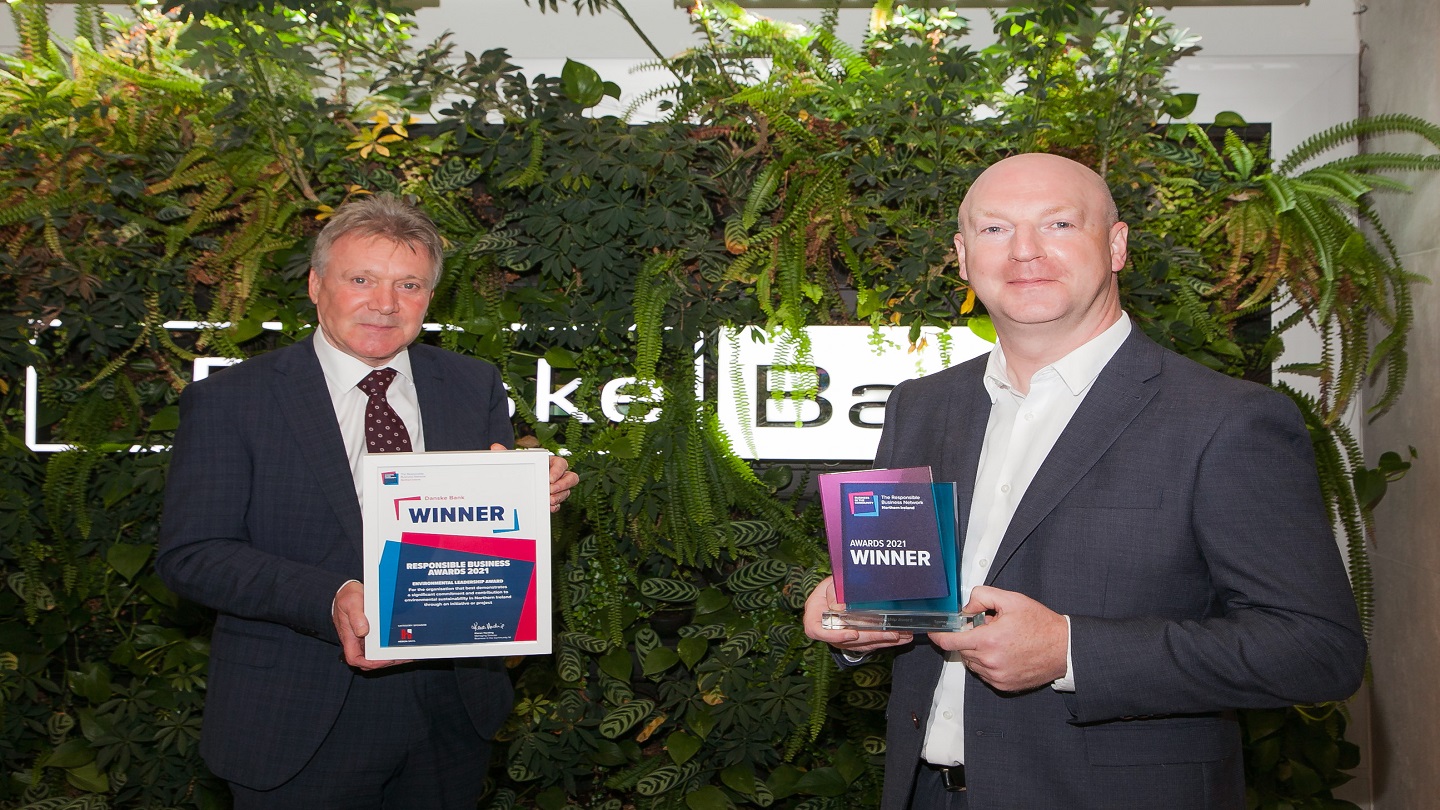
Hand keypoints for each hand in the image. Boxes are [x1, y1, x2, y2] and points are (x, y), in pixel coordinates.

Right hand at [332, 581, 411, 670]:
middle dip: (386, 661)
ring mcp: (366, 637)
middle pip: (370, 659)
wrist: (349, 589)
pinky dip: (392, 646)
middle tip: (403, 657)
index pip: (355, 658)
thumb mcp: (350, 602)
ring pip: (377, 654)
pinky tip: (404, 642)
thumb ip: (356, 616)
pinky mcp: (373, 632)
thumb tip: (363, 631)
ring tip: (407, 653)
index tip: (383, 659)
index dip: (369, 663)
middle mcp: (357, 640)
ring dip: (391, 655)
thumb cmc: (347, 596)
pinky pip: (382, 643)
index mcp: (349, 636)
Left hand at [489, 443, 577, 511]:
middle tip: (550, 491)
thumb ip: (506, 453)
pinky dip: (555, 506)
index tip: (549, 479)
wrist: (520, 482)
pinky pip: (560, 503)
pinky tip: (548, 507)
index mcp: (551, 462)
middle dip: (562, 485)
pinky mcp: (555, 498)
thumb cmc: (520, 468)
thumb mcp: (514, 461)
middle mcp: (558, 474)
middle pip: (571, 478)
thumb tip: (495, 447)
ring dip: (559, 497)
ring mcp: (558, 487)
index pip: (562, 463)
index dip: (558, 471)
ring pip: (567, 491)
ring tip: (548, 500)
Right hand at [802, 575, 912, 653]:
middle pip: (848, 641)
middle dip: (872, 637)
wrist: (835, 591)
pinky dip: (884, 641)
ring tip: (903, 636)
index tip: (853, 633)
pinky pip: (868, 644)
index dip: (834, 636)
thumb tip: (840, 609)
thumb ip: (834, 593)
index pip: (816, 631)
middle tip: (892, 634)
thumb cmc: (832, 586)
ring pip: (861, 645)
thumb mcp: (830, 583)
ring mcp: (839, 639)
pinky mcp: (852, 642)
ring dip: (883, 641)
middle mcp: (827, 631)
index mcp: (814, 616)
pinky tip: (900, 638)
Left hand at [932, 585, 1066, 692]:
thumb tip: (966, 608)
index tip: (934, 632)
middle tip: (989, 628)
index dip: (939, 636)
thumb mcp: (1011, 600)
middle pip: (962, 650)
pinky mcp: (1003, 685)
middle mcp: (990, 661)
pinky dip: (988, 663)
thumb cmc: (1040, 624)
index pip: (950, 642)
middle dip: (969, 638)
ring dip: (978, 651)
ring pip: (973, 662)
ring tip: (1000, 641)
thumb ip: (982, 596)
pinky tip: (1005, 653)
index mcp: (988, 640)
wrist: (1063, 649)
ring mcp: (996, 676)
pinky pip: (984, 674)